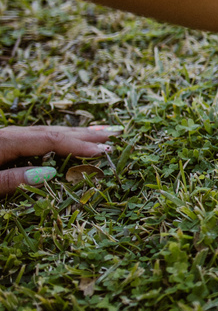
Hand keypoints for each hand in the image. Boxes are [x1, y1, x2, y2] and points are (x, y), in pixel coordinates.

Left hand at [0, 125, 120, 193]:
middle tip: (114, 136)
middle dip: (85, 135)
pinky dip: (60, 135)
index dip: (78, 145)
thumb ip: (11, 179)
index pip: (50, 139)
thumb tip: (48, 173)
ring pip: (48, 131)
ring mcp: (9, 137)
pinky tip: (69, 136)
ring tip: (101, 132)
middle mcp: (10, 134)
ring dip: (76, 133)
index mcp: (5, 141)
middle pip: (54, 131)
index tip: (103, 151)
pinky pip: (39, 135)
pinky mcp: (7, 142)